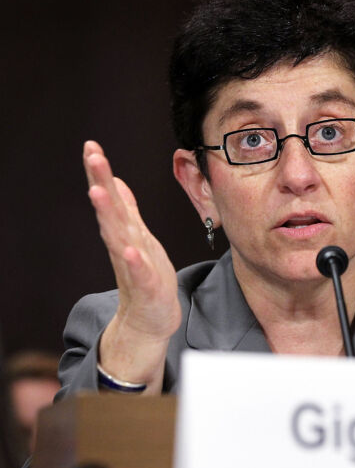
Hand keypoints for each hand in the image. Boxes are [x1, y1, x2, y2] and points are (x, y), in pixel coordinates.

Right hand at [84, 141, 180, 389]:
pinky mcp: (146, 288)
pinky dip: (133, 262)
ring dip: (108, 215)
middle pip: (110, 210)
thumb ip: (127, 211)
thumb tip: (117, 183)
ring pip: (118, 237)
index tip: (91, 146)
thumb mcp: (139, 238)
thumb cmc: (146, 277)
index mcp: (125, 232)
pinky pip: (139, 273)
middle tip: (92, 156)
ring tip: (98, 193)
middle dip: (100, 182)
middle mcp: (125, 245)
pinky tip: (129, 251)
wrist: (149, 321)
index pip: (111, 198)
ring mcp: (133, 266)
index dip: (101, 172)